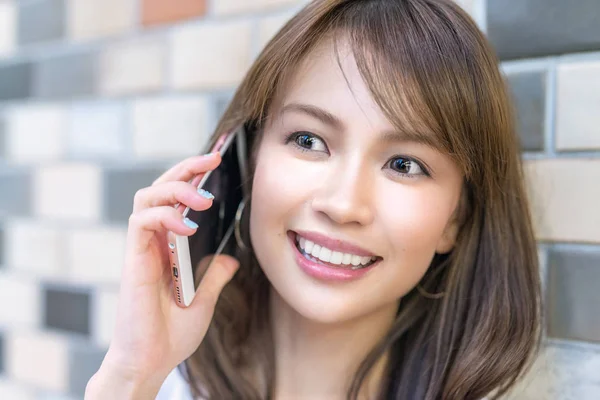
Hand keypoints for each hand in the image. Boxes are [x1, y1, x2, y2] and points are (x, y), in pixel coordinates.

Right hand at [99, 152, 239, 385]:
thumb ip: (215, 275)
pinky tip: (188, 227)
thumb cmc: (171, 333)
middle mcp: (152, 242)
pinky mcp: (134, 259)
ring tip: (205, 198)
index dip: (192, 176)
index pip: (175, 199)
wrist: (151, 361)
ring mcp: (141, 249)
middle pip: (159, 188)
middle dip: (185, 168)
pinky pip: (141, 221)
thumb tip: (231, 258)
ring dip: (176, 188)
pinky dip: (165, 216)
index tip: (216, 161)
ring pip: (146, 196)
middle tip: (213, 157)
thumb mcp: (205, 299)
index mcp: (167, 246)